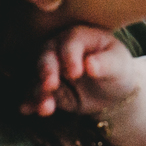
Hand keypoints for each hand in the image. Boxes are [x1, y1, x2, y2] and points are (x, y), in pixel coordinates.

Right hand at [20, 25, 137, 116]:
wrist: (111, 91)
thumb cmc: (117, 69)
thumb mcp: (118, 65)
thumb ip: (105, 63)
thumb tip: (90, 64)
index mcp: (81, 36)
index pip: (71, 41)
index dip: (71, 56)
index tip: (76, 73)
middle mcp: (60, 48)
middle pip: (48, 54)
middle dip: (47, 70)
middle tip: (50, 85)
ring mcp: (51, 67)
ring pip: (38, 76)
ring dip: (38, 90)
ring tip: (45, 107)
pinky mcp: (46, 86)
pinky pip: (34, 92)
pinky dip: (30, 101)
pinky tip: (27, 110)